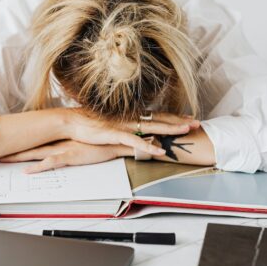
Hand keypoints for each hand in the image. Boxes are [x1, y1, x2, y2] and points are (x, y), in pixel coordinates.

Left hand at [0, 140, 130, 173]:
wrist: (115, 139)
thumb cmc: (102, 141)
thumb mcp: (83, 143)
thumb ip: (73, 145)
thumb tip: (66, 147)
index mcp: (60, 140)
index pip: (36, 142)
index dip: (21, 144)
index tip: (7, 146)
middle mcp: (58, 143)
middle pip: (31, 147)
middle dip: (13, 150)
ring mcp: (63, 149)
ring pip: (35, 154)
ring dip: (19, 158)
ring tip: (3, 161)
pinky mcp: (70, 156)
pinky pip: (50, 163)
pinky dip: (38, 168)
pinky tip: (27, 172)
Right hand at [62, 108, 199, 156]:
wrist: (70, 122)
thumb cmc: (87, 123)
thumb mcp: (109, 124)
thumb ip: (121, 126)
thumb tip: (131, 129)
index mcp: (129, 116)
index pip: (156, 114)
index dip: (173, 116)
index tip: (187, 117)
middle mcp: (130, 118)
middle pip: (159, 118)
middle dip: (179, 120)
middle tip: (197, 122)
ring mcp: (123, 125)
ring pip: (152, 127)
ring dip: (170, 129)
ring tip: (186, 131)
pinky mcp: (115, 134)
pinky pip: (136, 142)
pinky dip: (149, 147)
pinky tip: (160, 151)